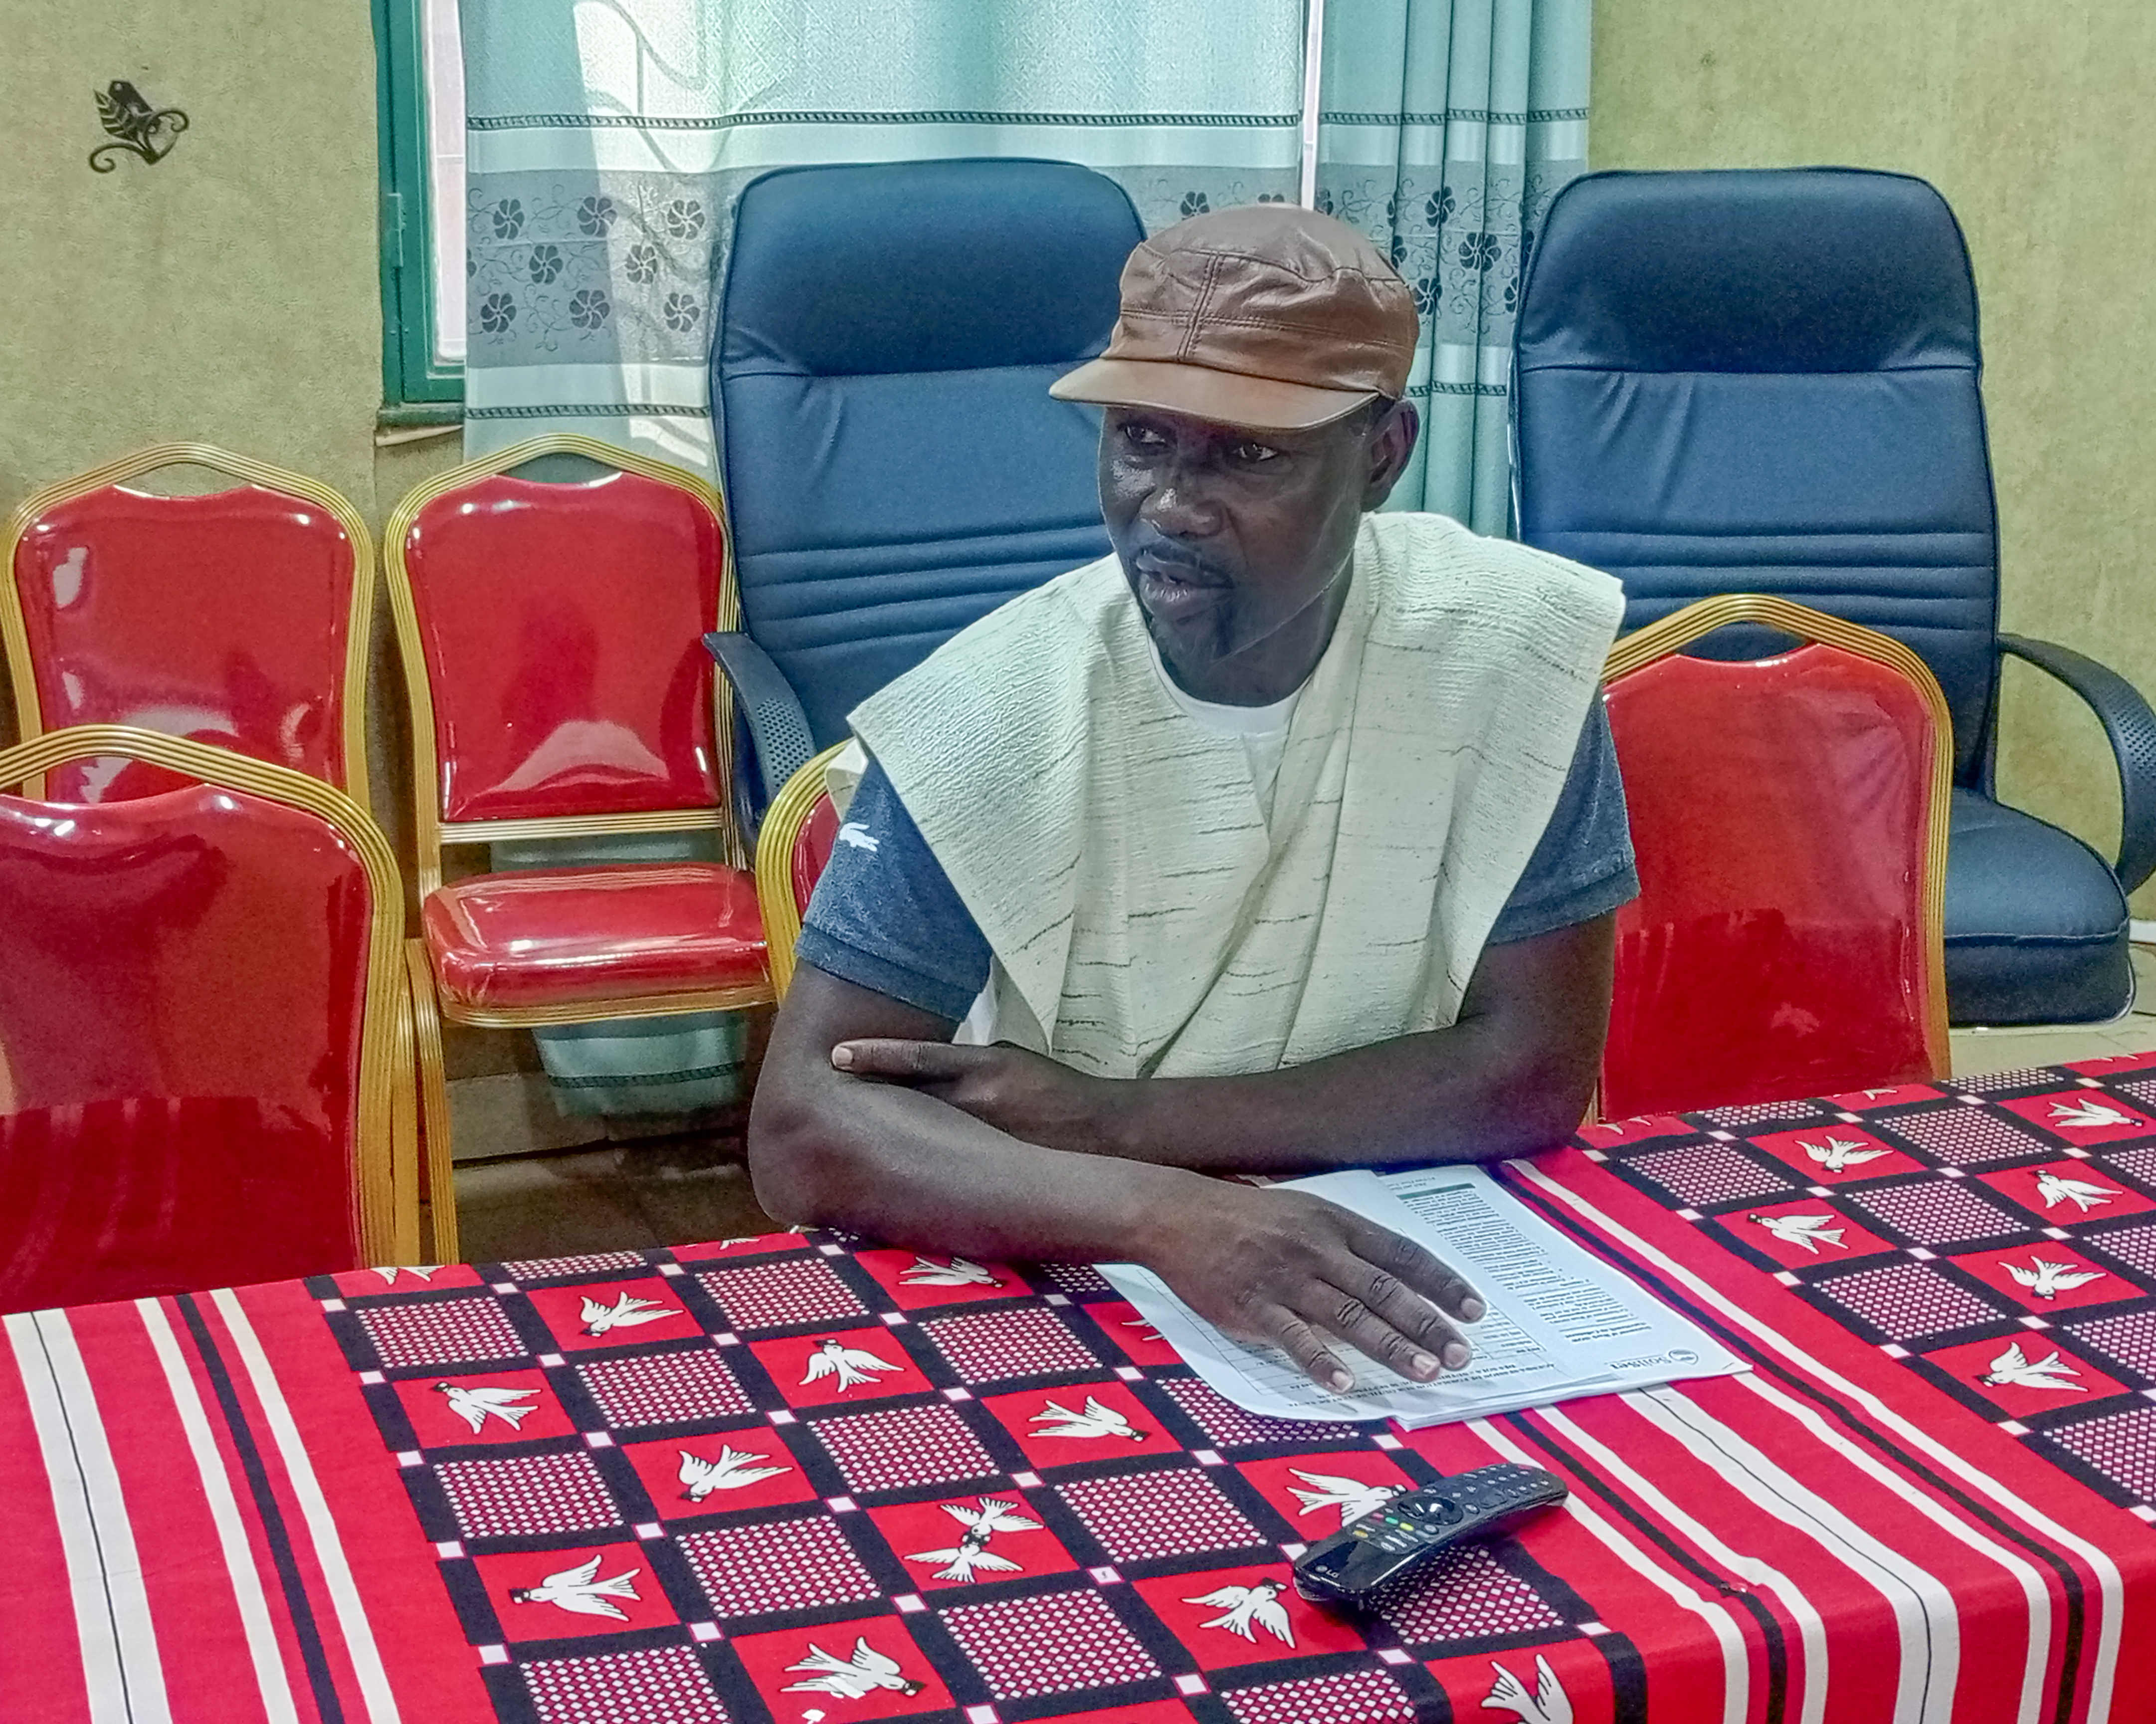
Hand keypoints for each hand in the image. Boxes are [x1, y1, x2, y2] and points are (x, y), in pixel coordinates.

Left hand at [831, 1037, 1111, 1152]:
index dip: (875, 1055)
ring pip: (917, 1139)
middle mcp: (976, 1102)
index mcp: (983, 1067)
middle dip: (865, 1102)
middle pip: (907, 1100)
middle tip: (815, 1102)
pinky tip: (881, 1177)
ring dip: (880, 1139)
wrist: (1101, 1131)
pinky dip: (909, 1169)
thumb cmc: (1053, 1088)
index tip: (836, 1054)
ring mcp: (979, 1139)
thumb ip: (965, 1062)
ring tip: (836, 1141)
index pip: (919, 1057)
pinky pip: (937, 1169)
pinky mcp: (983, 1171)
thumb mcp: (1009, 1058)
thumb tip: (922, 1066)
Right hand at [1138, 1180, 1483, 1391]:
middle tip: (1459, 1353)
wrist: (1179, 1215)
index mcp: (1336, 1223)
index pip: (1402, 1254)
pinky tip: (1344, 1384)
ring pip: (1348, 1315)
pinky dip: (1320, 1361)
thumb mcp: (1305, 1213)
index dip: (1442, 1282)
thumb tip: (1395, 1284)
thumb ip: (1347, 1246)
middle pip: (1384, 1289)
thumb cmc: (1248, 1218)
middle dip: (1427, 1323)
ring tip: (1422, 1371)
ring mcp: (1285, 1278)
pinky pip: (1292, 1337)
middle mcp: (1317, 1249)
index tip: (1474, 1310)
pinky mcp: (1252, 1305)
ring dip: (1389, 1345)